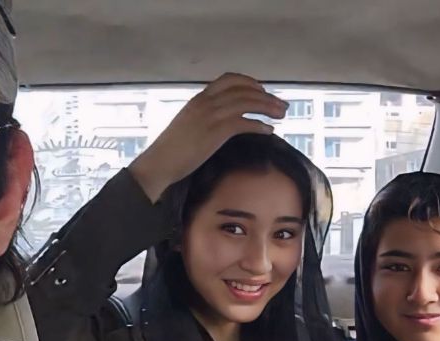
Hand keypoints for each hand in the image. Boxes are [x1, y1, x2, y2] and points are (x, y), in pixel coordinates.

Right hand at [128, 73, 287, 201]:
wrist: (159, 163)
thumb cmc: (171, 150)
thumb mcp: (186, 125)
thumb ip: (202, 117)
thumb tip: (219, 121)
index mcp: (198, 99)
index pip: (229, 79)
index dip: (250, 82)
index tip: (262, 91)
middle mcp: (206, 102)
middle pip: (244, 89)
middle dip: (266, 96)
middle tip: (281, 106)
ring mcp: (211, 116)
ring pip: (248, 102)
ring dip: (268, 107)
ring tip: (281, 115)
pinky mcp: (216, 131)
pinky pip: (244, 122)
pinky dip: (259, 125)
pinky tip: (268, 131)